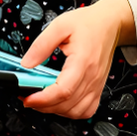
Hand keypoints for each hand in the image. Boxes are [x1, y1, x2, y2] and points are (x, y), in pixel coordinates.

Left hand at [20, 0, 134, 119]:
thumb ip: (42, 45)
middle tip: (28, 97)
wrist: (109, 23)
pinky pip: (86, 110)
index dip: (43, 99)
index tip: (27, 97)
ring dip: (56, 110)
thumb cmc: (89, 23)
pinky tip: (60, 102)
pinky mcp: (98, 88)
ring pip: (76, 111)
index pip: (63, 90)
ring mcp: (96, 85)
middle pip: (67, 104)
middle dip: (43, 106)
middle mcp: (92, 77)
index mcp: (82, 61)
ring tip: (42, 99)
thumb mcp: (60, 25)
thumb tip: (26, 63)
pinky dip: (71, 112)